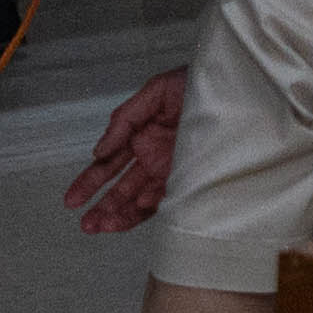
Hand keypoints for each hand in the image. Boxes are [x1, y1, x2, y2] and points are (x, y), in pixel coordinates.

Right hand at [66, 69, 185, 231]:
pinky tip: (136, 210)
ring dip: (120, 213)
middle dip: (102, 206)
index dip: (90, 182)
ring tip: (101, 227)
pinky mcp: (191, 179)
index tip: (72, 200)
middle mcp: (153, 157)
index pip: (109, 164)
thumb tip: (99, 150)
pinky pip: (168, 200)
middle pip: (121, 187)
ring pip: (140, 198)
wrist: (240, 90)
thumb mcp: (158, 91)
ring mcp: (171, 170)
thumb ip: (125, 118)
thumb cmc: (201, 85)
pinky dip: (150, 208)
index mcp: (140, 136)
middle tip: (85, 224)